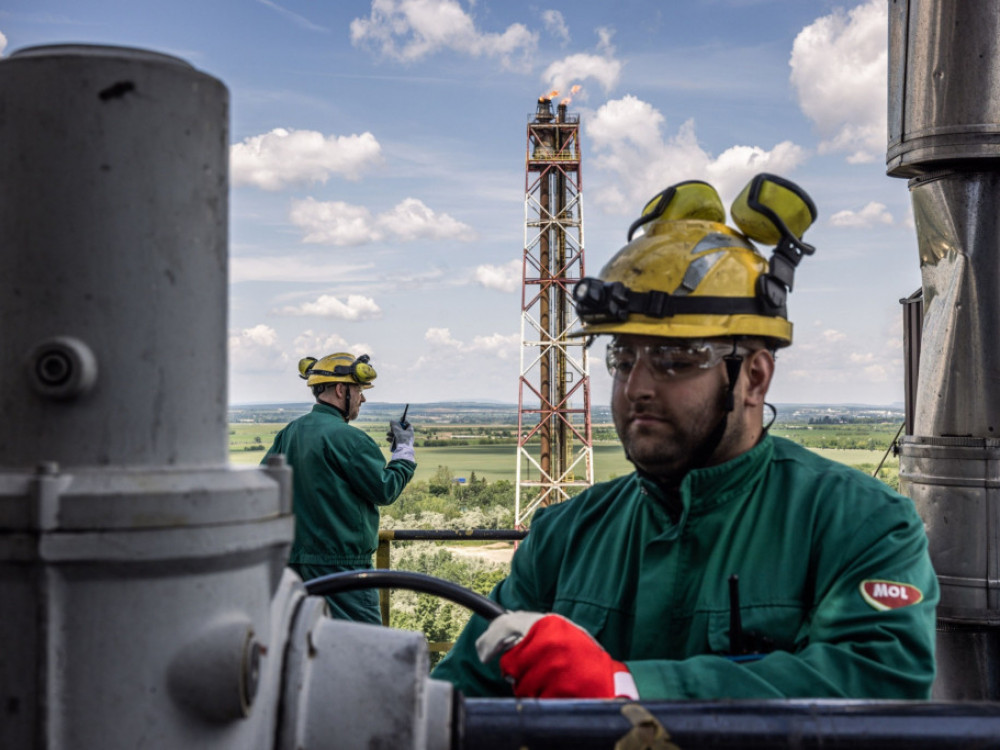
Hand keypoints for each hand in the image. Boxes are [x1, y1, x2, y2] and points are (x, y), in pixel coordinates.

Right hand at [388, 419, 414, 461]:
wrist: (402, 451)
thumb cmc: (402, 439)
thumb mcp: (397, 430)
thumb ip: (394, 425)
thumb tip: (391, 420)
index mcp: (410, 431)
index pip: (408, 424)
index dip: (403, 422)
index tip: (399, 420)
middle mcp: (408, 436)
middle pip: (400, 430)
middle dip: (394, 429)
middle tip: (391, 428)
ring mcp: (404, 441)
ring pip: (397, 435)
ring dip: (391, 434)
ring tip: (387, 434)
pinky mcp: (400, 445)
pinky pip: (395, 441)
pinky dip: (391, 439)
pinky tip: (387, 439)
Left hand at [475, 612, 637, 698]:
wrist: (609, 680)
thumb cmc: (581, 655)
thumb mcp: (559, 631)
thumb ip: (528, 630)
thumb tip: (491, 643)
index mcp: (549, 624)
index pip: (505, 629)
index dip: (491, 642)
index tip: (486, 652)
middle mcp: (549, 643)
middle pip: (509, 663)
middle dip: (515, 670)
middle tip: (533, 669)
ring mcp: (553, 668)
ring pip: (519, 685)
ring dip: (529, 687)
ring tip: (550, 680)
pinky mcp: (557, 691)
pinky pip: (534, 699)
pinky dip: (541, 699)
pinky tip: (556, 691)